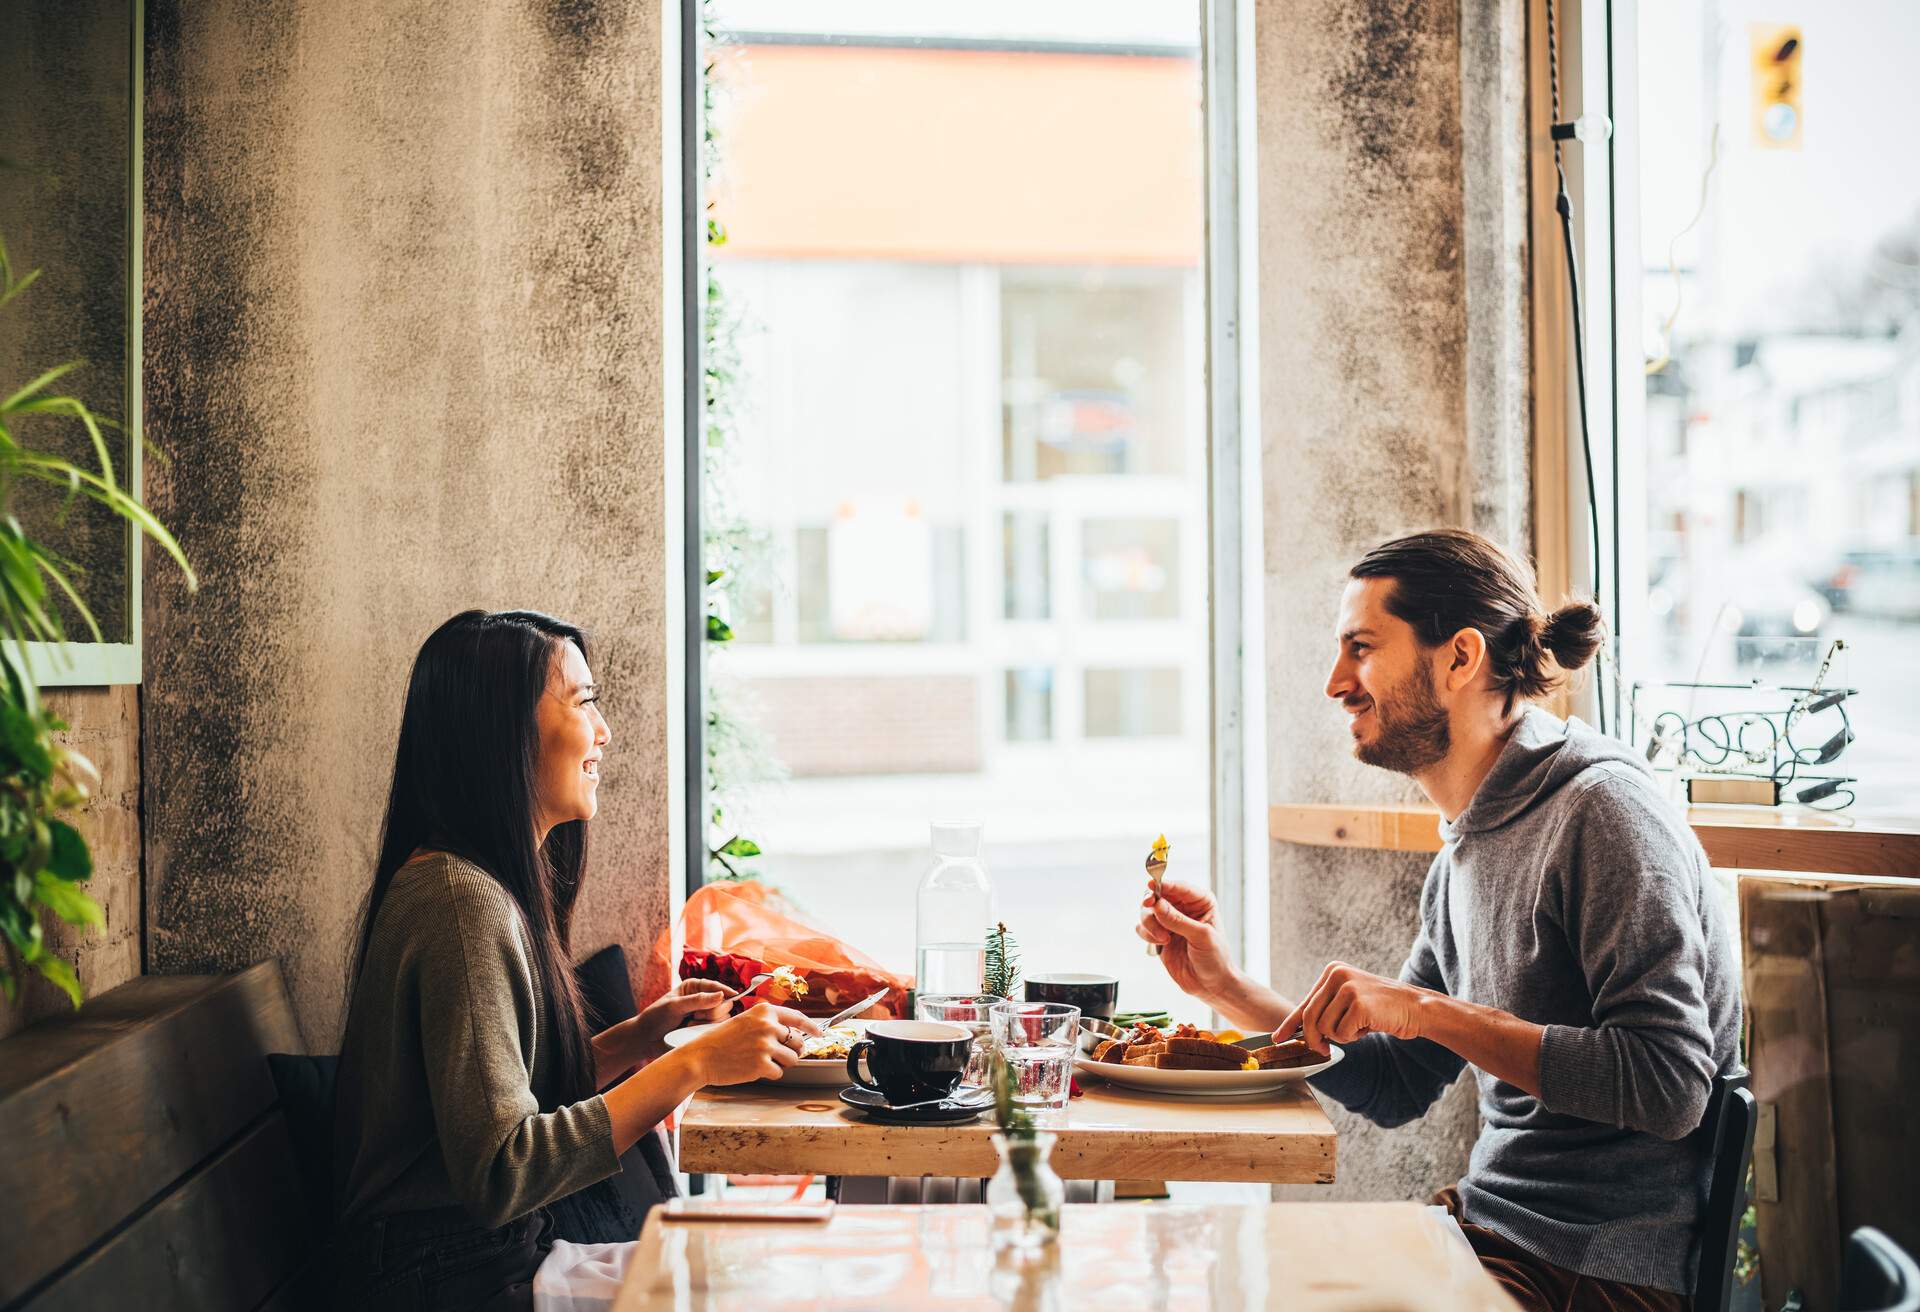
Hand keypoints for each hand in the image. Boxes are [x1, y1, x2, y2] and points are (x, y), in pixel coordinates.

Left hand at [630, 978, 736, 1061]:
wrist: (646, 1039)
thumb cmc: (656, 1017)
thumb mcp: (675, 1006)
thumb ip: (698, 1000)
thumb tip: (721, 995)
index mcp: (695, 987)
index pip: (717, 987)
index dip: (726, 991)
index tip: (734, 996)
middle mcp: (702, 1000)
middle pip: (724, 1004)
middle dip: (712, 1011)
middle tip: (695, 1016)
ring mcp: (704, 1016)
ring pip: (722, 1019)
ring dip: (707, 1023)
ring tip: (689, 1025)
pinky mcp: (703, 1030)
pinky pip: (716, 1030)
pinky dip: (706, 1032)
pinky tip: (692, 1032)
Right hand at [678, 1003, 822, 1086]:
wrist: (701, 1057)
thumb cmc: (721, 1041)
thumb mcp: (745, 1021)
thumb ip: (768, 1024)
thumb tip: (793, 1035)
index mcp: (764, 1011)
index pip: (797, 1018)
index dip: (811, 1027)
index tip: (819, 1033)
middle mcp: (768, 1025)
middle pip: (798, 1042)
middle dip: (791, 1051)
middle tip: (776, 1055)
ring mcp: (766, 1045)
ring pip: (792, 1059)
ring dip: (781, 1063)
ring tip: (761, 1061)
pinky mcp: (762, 1065)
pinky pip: (779, 1072)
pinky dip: (769, 1074)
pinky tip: (753, 1069)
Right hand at [1136, 879, 1242, 1004]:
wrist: (1211, 985)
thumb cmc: (1215, 958)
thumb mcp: (1201, 936)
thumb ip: (1178, 920)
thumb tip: (1157, 904)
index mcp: (1200, 902)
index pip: (1179, 887)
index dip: (1164, 884)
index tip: (1151, 885)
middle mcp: (1183, 908)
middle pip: (1157, 895)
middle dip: (1151, 904)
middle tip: (1151, 909)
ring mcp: (1169, 921)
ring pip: (1147, 911)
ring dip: (1151, 924)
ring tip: (1164, 939)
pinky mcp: (1158, 935)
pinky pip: (1143, 927)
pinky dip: (1147, 934)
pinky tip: (1161, 944)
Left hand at [1275, 961, 1427, 1054]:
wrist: (1416, 1007)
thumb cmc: (1381, 1008)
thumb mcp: (1349, 1001)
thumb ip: (1326, 1009)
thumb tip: (1299, 1031)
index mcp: (1332, 971)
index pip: (1305, 1002)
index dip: (1290, 1023)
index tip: (1278, 1038)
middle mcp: (1337, 974)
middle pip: (1310, 1017)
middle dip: (1314, 1039)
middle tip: (1324, 1050)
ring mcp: (1348, 988)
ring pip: (1324, 1028)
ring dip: (1341, 1037)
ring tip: (1359, 1026)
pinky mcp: (1359, 1003)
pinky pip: (1342, 1034)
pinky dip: (1353, 1037)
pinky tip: (1369, 1026)